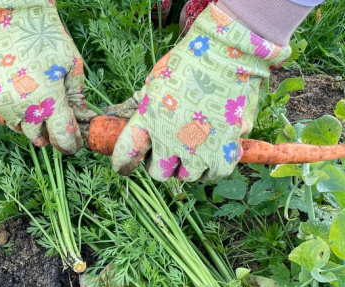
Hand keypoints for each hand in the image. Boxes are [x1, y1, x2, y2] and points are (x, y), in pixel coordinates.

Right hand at [0, 0, 85, 153]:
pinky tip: (19, 95)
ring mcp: (2, 107)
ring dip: (30, 123)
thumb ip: (77, 97)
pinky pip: (3, 119)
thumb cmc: (46, 38)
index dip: (72, 144)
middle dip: (50, 133)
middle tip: (55, 119)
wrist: (8, 19)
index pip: (63, 140)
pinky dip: (13, 114)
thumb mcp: (72, 65)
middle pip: (39, 139)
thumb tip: (83, 119)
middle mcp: (23, 109)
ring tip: (36, 100)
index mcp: (48, 101)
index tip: (75, 141)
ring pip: (20, 130)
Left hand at [111, 4, 289, 181]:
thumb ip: (140, 104)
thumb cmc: (188, 62)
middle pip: (159, 173)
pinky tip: (214, 149)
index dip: (123, 163)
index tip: (124, 165)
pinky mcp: (224, 151)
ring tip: (193, 150)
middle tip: (168, 151)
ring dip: (188, 166)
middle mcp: (170, 141)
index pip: (126, 156)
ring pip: (188, 176)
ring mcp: (198, 150)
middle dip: (161, 164)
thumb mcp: (154, 81)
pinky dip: (214, 164)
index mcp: (148, 122)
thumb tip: (116, 114)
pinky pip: (216, 171)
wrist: (227, 53)